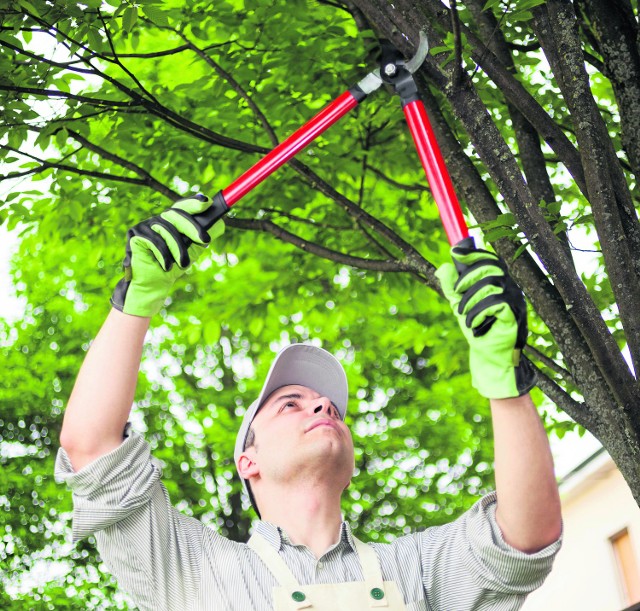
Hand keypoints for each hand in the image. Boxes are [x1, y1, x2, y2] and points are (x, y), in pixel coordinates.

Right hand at [110, 195, 225, 316]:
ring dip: (178, 249)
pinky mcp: (134, 234)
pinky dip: (163, 255)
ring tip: (182, 264)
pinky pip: (154, 240)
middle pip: (176, 214)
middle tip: (205, 240)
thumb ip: (202, 236)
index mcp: (171, 221)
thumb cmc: (173, 266)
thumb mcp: (192, 250)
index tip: (207, 202)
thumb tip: (219, 224)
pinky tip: (166, 266)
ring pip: (166, 229)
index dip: (194, 202)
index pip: (183, 207)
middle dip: (192, 227)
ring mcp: (145, 225)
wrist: (154, 284)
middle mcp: (158, 219)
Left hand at [435, 245, 535, 398]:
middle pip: (489, 268)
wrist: (488, 356)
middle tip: (456, 294)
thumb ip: (452, 288)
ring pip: (490, 285)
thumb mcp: (459, 306)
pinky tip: (474, 324)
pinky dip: (479, 312)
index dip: (473, 254)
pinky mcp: (515, 313)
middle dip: (467, 280)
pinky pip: (495, 302)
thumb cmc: (477, 329)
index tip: (455, 253)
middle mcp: (510, 288)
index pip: (490, 260)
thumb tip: (443, 267)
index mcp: (498, 283)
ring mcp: (515, 300)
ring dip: (470, 301)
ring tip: (464, 316)